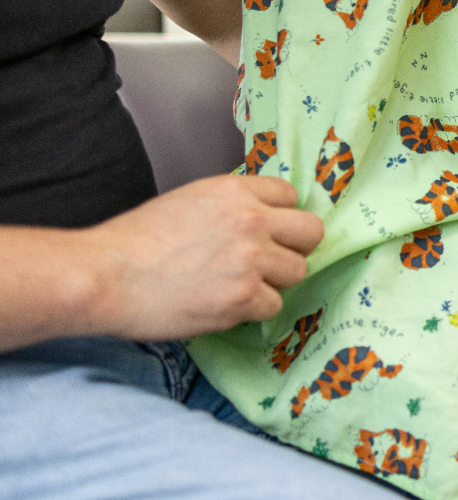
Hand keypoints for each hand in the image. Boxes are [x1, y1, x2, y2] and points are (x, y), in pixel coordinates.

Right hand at [81, 175, 323, 340]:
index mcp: (235, 191)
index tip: (265, 232)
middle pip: (311, 233)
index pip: (290, 196)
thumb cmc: (134, 242)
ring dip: (272, 282)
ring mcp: (251, 260)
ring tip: (236, 285)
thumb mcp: (190, 201)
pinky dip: (252, 310)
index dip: (278, 217)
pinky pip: (273, 305)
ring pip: (296, 271)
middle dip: (293, 248)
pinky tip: (222, 305)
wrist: (104, 277)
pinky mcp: (243, 297)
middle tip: (268, 262)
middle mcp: (251, 220)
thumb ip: (231, 206)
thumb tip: (263, 219)